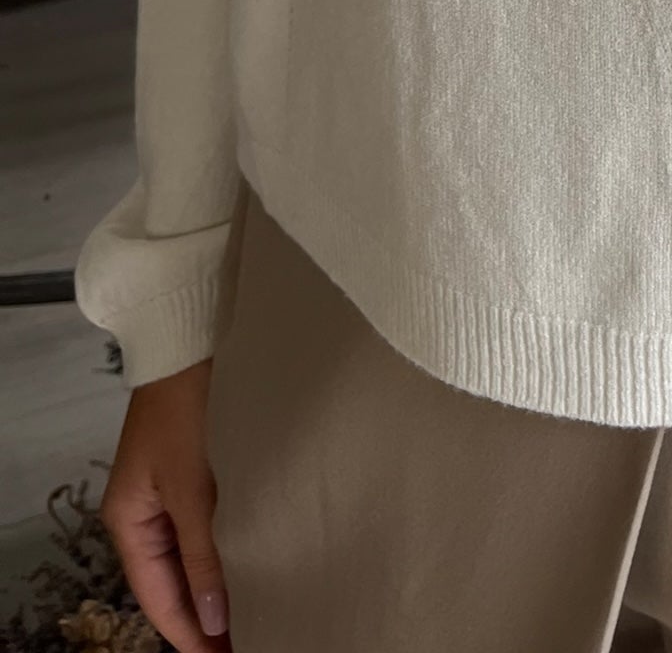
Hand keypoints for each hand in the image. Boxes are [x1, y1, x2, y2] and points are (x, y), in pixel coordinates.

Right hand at [99, 358, 231, 651]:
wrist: (184, 354)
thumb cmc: (181, 415)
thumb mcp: (191, 489)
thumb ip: (203, 555)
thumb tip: (214, 617)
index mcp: (128, 523)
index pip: (156, 597)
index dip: (186, 632)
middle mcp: (139, 518)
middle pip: (166, 584)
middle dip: (197, 620)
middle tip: (234, 648)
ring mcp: (161, 500)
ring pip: (181, 562)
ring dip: (206, 592)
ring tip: (237, 624)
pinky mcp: (184, 482)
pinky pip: (194, 536)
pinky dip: (211, 560)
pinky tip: (235, 575)